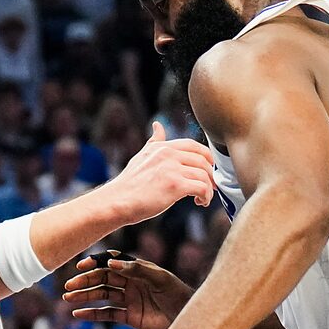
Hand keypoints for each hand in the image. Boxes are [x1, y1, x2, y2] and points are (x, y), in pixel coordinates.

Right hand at [62, 252, 193, 328]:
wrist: (189, 319)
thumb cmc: (178, 294)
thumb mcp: (160, 278)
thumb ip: (136, 269)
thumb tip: (111, 262)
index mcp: (137, 269)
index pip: (111, 262)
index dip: (96, 262)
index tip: (82, 266)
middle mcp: (130, 283)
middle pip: (103, 279)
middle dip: (85, 281)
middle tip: (69, 285)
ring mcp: (129, 300)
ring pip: (101, 296)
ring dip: (84, 296)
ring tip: (68, 298)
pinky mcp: (129, 317)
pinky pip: (107, 314)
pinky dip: (92, 314)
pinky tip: (78, 314)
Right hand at [104, 126, 218, 223]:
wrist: (117, 201)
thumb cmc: (129, 184)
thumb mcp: (141, 156)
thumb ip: (154, 142)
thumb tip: (157, 125)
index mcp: (162, 147)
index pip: (193, 145)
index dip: (206, 157)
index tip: (208, 169)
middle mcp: (168, 154)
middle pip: (203, 160)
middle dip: (210, 174)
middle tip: (211, 186)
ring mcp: (172, 169)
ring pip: (204, 175)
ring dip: (209, 189)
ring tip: (203, 198)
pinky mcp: (175, 185)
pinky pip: (202, 188)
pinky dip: (206, 197)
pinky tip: (199, 202)